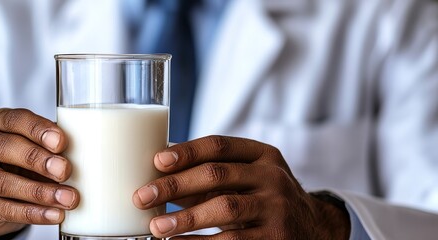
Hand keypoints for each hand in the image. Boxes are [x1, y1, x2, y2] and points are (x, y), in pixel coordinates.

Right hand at [0, 108, 78, 238]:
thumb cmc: (21, 163)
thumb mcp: (33, 146)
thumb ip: (52, 145)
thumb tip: (88, 151)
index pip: (14, 120)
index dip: (37, 129)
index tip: (61, 141)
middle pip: (5, 148)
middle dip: (37, 159)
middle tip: (65, 170)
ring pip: (4, 182)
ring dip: (39, 191)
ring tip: (68, 198)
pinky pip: (5, 209)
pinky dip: (33, 213)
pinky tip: (55, 214)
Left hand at [133, 136, 349, 238]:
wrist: (315, 228)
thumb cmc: (263, 198)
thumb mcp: (248, 177)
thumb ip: (211, 172)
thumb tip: (157, 172)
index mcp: (262, 155)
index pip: (219, 145)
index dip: (186, 151)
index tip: (157, 161)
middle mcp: (272, 177)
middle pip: (216, 174)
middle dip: (174, 186)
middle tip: (142, 197)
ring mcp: (277, 207)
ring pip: (225, 208)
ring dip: (185, 218)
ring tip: (156, 227)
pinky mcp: (276, 238)